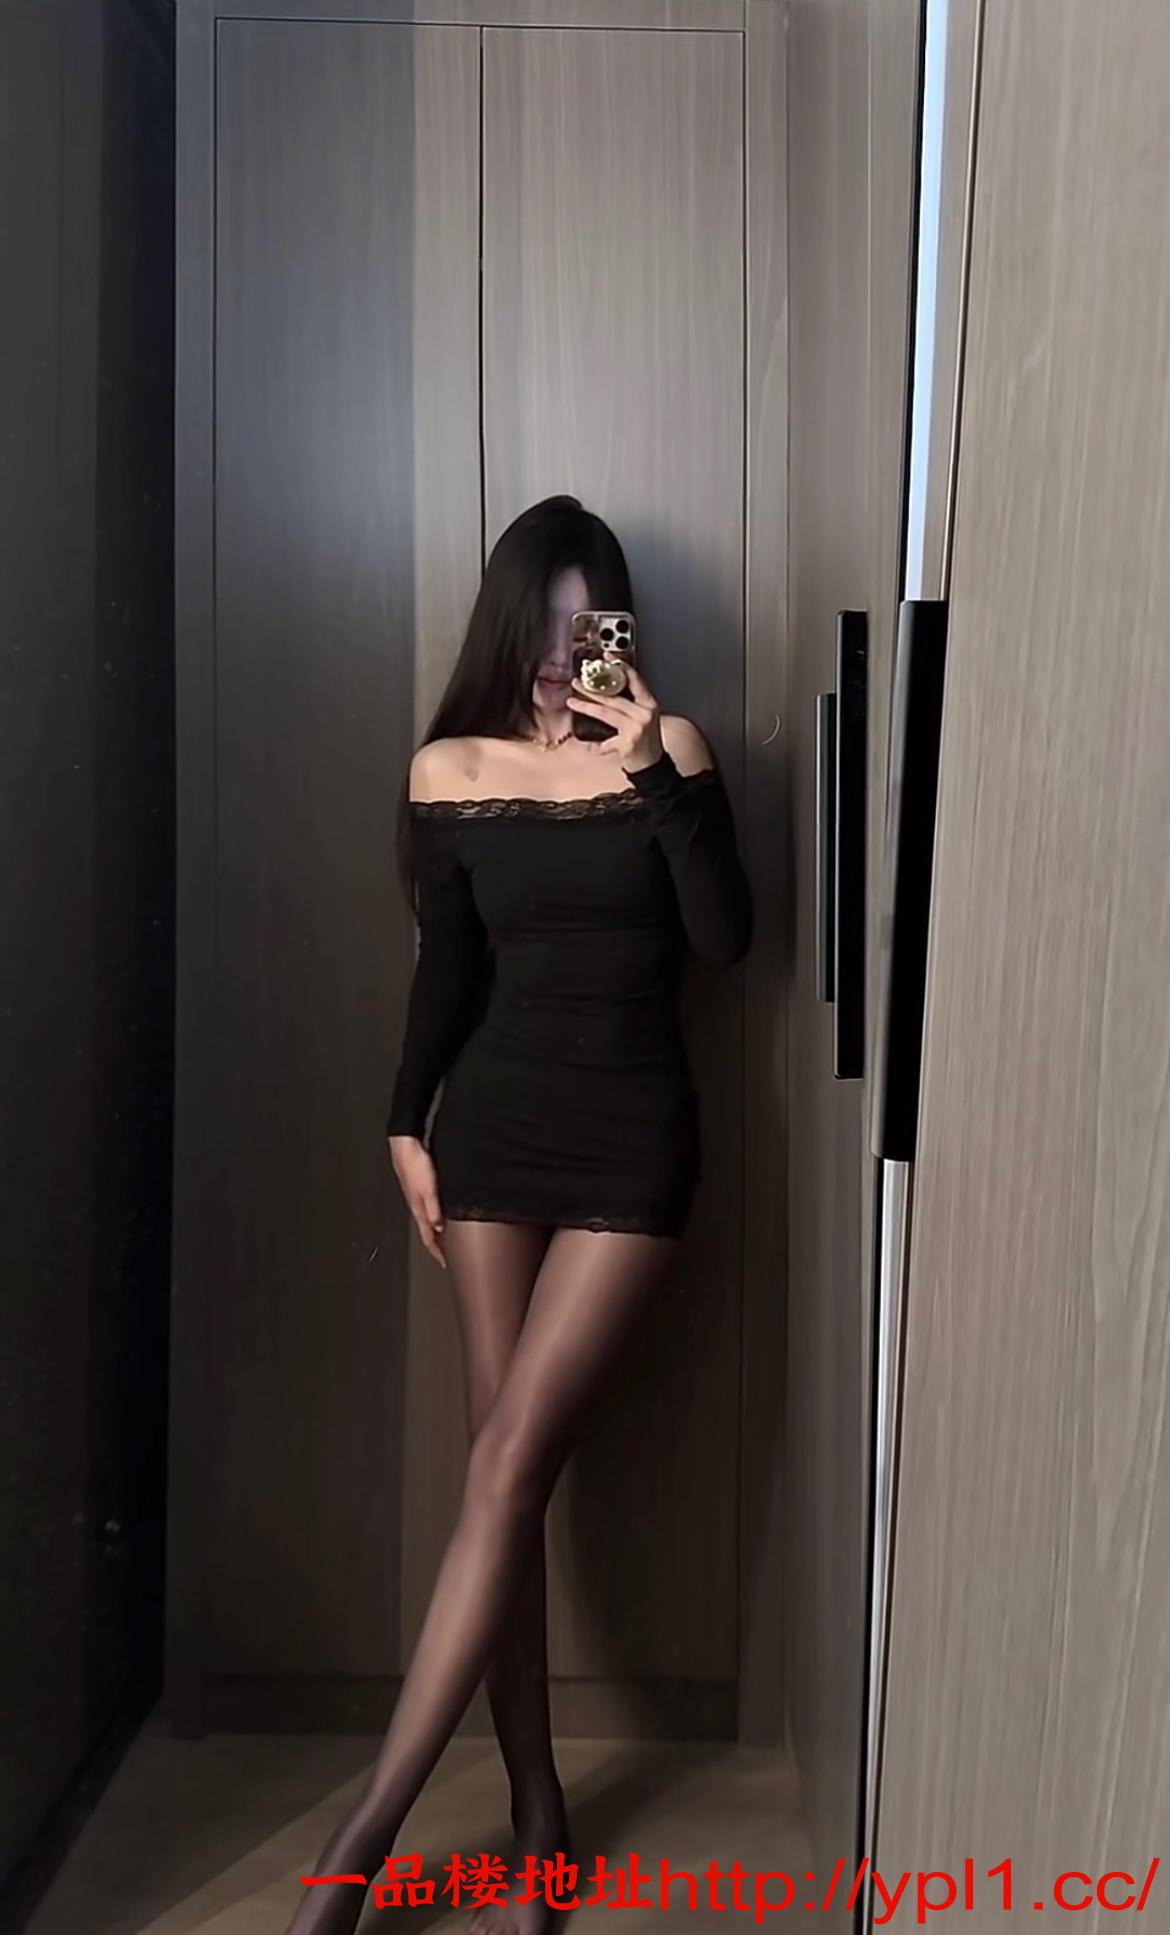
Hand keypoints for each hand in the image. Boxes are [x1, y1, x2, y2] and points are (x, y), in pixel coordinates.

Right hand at [388, 1134, 446, 1268]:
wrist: (404, 1145)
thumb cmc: (414, 1164)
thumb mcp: (427, 1188)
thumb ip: (433, 1209)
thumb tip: (439, 1228)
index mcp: (419, 1210)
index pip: (428, 1238)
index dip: (437, 1253)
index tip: (445, 1264)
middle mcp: (418, 1206)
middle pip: (429, 1232)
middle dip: (438, 1246)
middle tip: (448, 1256)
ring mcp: (419, 1197)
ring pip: (429, 1221)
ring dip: (438, 1232)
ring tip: (447, 1240)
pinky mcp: (420, 1188)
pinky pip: (430, 1209)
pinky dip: (437, 1217)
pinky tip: (442, 1214)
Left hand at [565, 662, 664, 773]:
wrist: (653, 767)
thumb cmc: (647, 741)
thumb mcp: (644, 717)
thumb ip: (630, 703)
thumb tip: (606, 689)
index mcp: (649, 704)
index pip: (634, 680)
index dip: (620, 666)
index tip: (606, 657)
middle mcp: (644, 713)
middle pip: (614, 696)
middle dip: (592, 689)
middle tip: (577, 682)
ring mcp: (636, 728)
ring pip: (606, 712)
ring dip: (586, 706)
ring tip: (572, 701)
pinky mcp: (628, 743)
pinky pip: (605, 742)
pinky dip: (595, 746)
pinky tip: (586, 747)